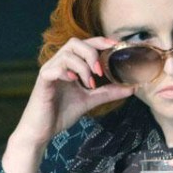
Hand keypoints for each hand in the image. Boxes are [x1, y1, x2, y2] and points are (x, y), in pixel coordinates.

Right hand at [11, 37, 135, 149]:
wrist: (41, 131)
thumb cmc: (60, 114)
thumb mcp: (89, 100)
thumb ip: (107, 92)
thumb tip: (131, 88)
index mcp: (68, 66)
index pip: (84, 44)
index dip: (100, 41)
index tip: (116, 45)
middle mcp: (58, 64)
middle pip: (74, 43)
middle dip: (92, 52)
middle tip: (100, 71)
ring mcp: (49, 72)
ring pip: (66, 54)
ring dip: (83, 66)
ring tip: (89, 83)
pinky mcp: (42, 82)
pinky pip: (54, 69)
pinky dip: (67, 72)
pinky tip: (74, 82)